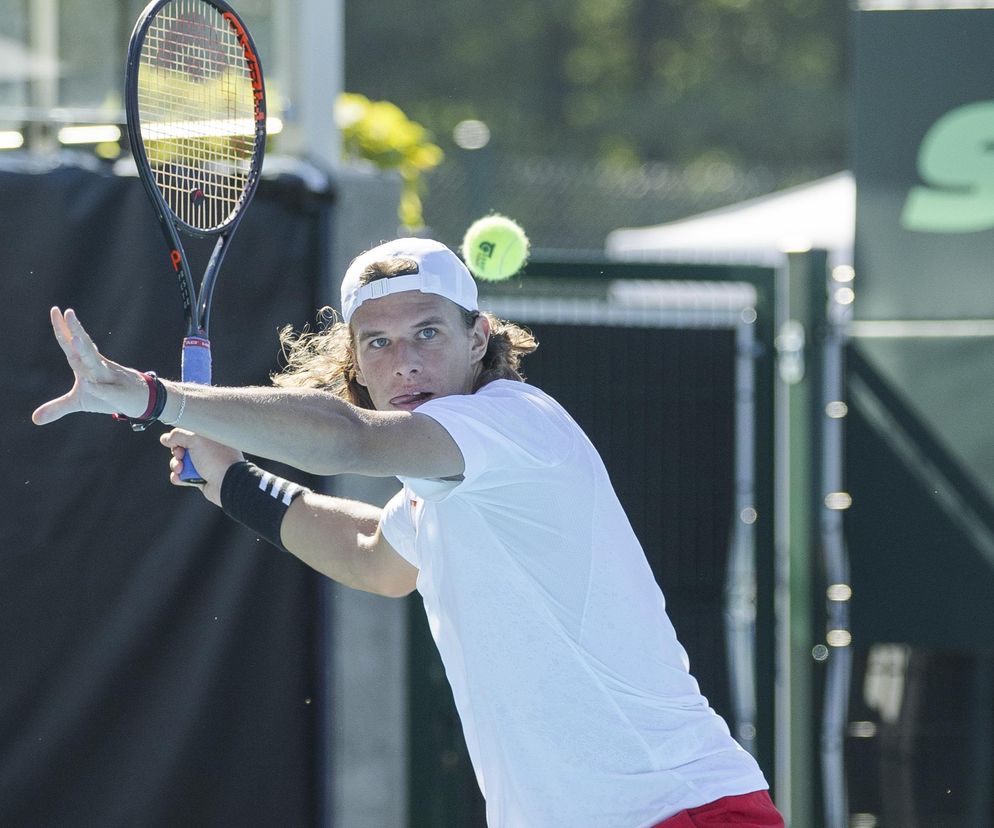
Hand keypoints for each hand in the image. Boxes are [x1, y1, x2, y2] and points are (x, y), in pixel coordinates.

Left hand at [32, 307, 149, 424]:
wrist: (139, 400)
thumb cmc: (108, 397)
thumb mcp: (78, 402)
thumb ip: (57, 407)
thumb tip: (34, 419)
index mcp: (85, 365)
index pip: (70, 344)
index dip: (62, 328)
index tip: (55, 310)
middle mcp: (96, 366)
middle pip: (83, 346)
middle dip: (75, 330)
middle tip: (67, 312)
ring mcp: (108, 378)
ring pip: (95, 363)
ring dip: (86, 351)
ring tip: (77, 338)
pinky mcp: (117, 394)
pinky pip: (107, 391)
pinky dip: (100, 389)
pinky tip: (91, 386)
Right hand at [160, 429, 243, 505]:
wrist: (227, 482)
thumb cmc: (216, 458)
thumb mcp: (195, 439)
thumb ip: (178, 435)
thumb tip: (165, 438)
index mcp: (211, 436)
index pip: (188, 433)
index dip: (178, 437)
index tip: (175, 441)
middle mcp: (208, 449)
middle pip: (182, 448)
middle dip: (176, 453)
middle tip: (180, 456)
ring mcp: (205, 464)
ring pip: (181, 462)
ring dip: (176, 466)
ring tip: (180, 469)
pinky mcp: (201, 478)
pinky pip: (183, 476)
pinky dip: (179, 477)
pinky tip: (179, 478)